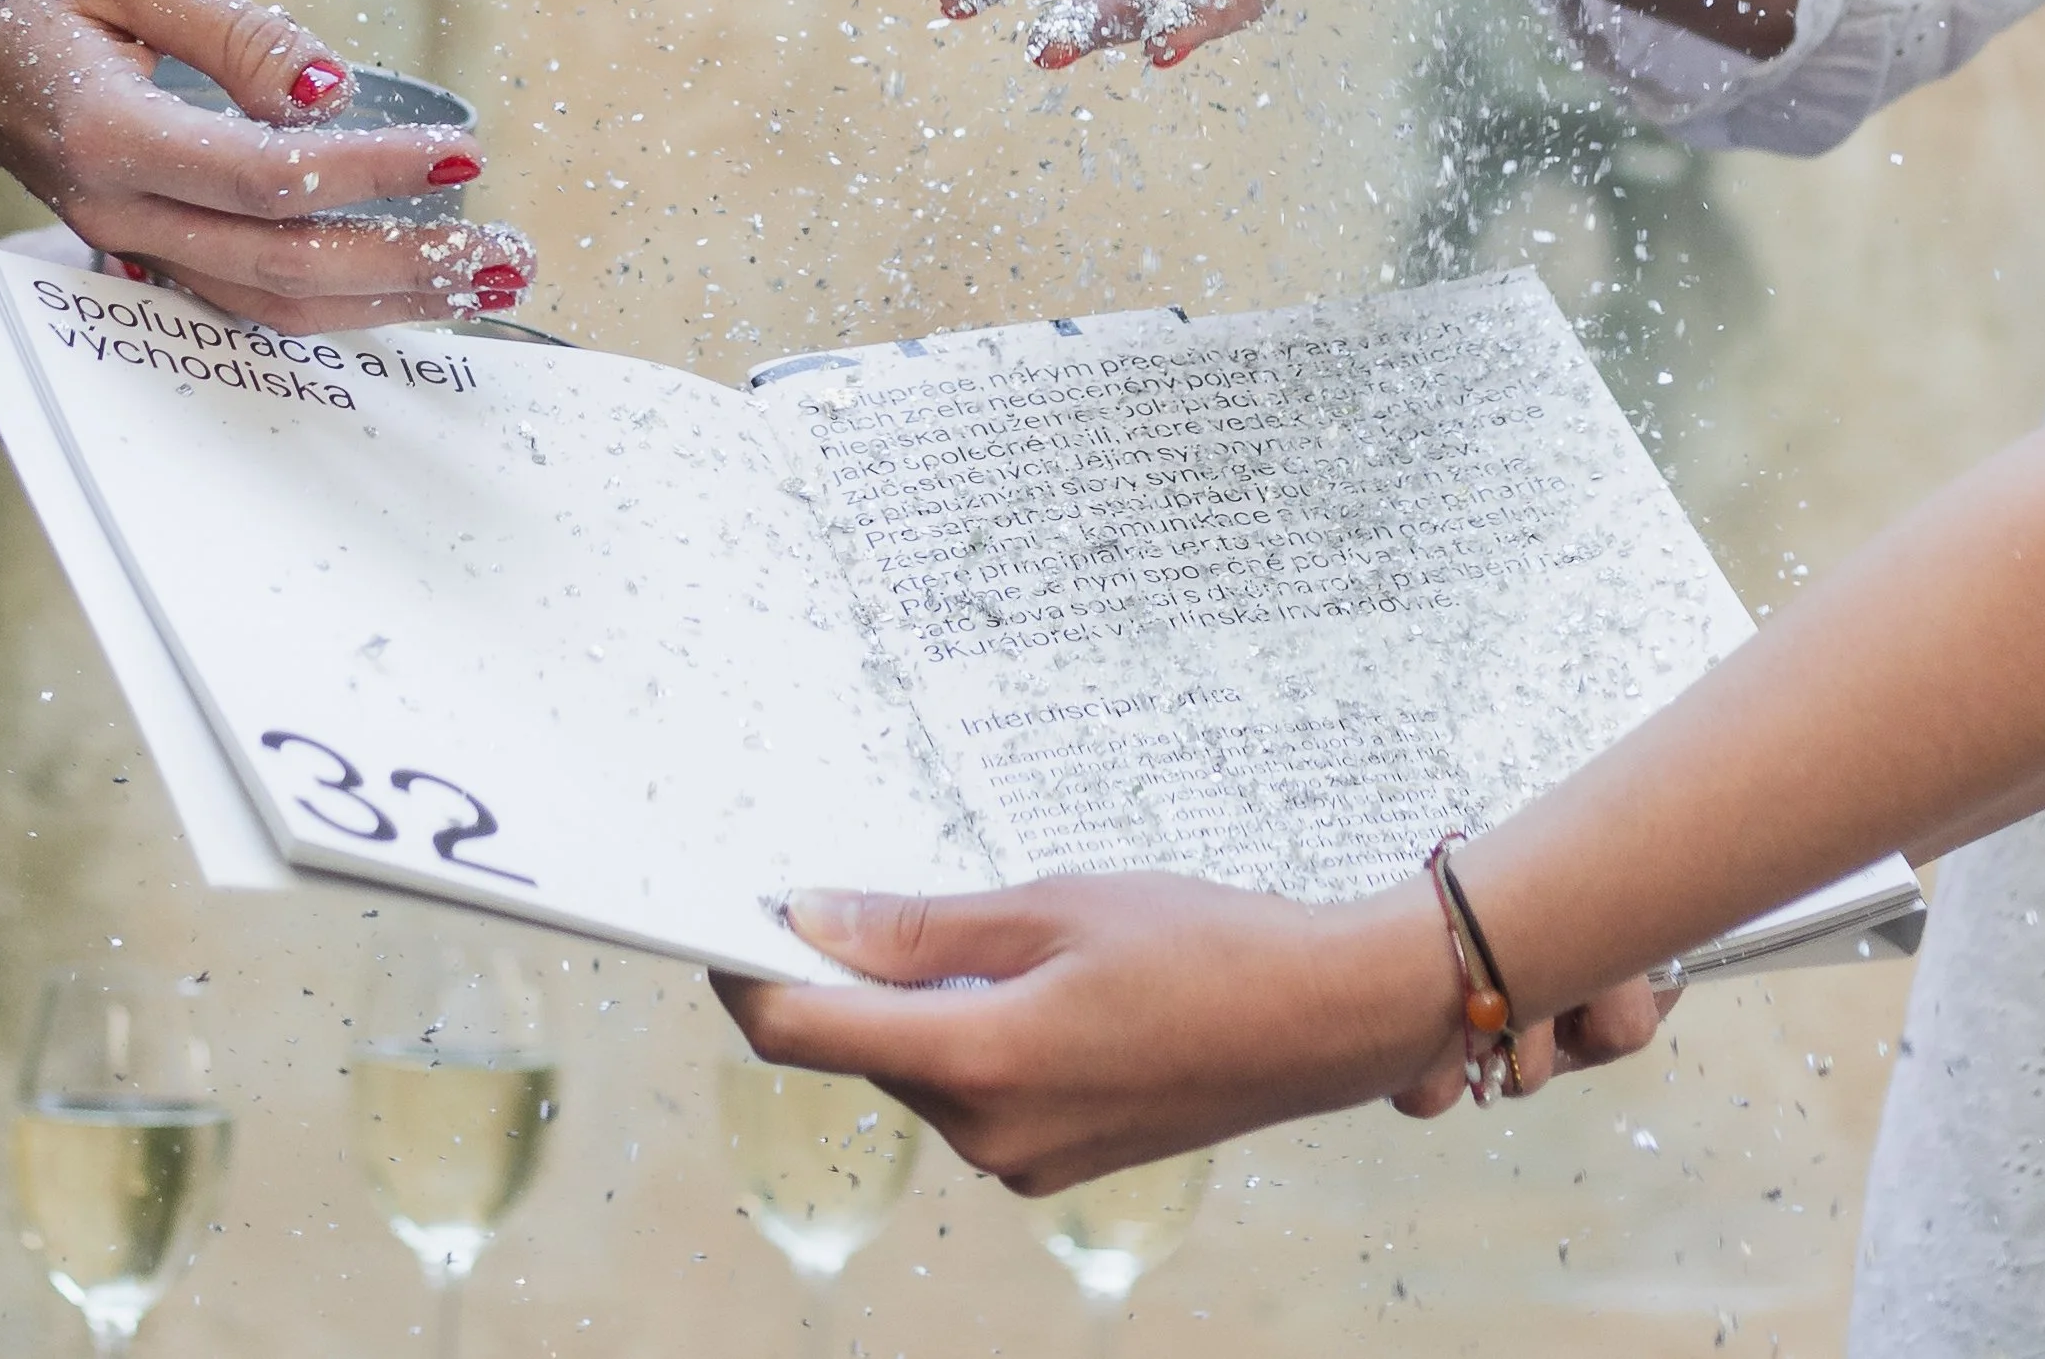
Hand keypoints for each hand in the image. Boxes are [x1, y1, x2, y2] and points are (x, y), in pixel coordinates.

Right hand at [0, 0, 534, 331]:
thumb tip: (331, 89)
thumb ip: (235, 30)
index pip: (268, 179)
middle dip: (407, 267)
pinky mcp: (140, 247)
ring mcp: (123, 243)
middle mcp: (115, 211)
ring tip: (489, 279)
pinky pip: (244, 297)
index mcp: (109, 135)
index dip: (373, 174)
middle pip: (282, 270)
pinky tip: (411, 289)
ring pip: (267, 306)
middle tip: (513, 250)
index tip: (465, 157)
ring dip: (387, 301)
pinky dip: (334, 303)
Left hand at [714, 872, 1670, 1192]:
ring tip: (950, 921)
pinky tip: (1008, 972)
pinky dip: (961, 1030)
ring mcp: (1022, 1160)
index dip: (746, 974)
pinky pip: (970, 1090)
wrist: (1322, 1020)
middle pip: (858, 1050)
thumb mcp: (1049, 907)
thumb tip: (810, 920)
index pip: (805, 1034)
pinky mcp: (1055, 1160)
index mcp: (978, 1066)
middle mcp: (986, 1135)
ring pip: (914, 1068)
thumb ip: (919, 927)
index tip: (721, 914)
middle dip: (836, 974)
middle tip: (831, 884)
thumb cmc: (1200, 945)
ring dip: (906, 1002)